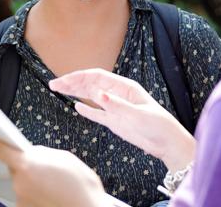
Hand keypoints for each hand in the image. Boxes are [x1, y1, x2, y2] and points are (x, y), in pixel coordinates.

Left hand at [0, 131, 110, 206]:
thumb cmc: (80, 187)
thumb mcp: (65, 158)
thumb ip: (44, 154)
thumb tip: (33, 154)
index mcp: (28, 164)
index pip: (0, 149)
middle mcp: (20, 182)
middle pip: (17, 167)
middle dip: (30, 165)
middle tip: (50, 170)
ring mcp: (21, 198)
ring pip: (23, 182)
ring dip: (35, 181)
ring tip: (56, 185)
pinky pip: (27, 195)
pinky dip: (37, 194)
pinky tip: (52, 194)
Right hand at [49, 69, 194, 171]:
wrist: (167, 143)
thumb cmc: (158, 125)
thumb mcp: (138, 115)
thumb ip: (117, 106)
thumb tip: (98, 95)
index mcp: (125, 88)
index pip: (97, 77)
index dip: (79, 77)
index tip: (63, 80)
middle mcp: (118, 95)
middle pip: (91, 85)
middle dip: (72, 83)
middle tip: (53, 84)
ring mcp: (116, 108)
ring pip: (91, 97)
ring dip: (75, 93)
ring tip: (58, 90)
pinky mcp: (115, 121)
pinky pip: (97, 114)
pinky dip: (87, 110)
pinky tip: (76, 106)